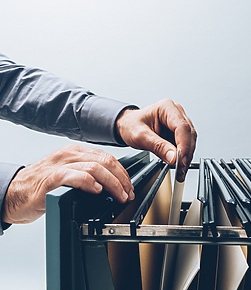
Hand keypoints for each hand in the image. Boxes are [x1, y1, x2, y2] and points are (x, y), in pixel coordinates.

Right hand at [2, 144, 133, 223]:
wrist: (14, 193)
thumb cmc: (42, 185)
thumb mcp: (69, 173)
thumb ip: (88, 173)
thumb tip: (112, 184)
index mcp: (76, 152)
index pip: (107, 157)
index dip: (122, 173)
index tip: (128, 186)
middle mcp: (69, 154)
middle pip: (105, 161)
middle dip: (122, 179)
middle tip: (127, 193)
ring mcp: (60, 165)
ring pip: (95, 168)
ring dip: (112, 183)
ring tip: (118, 195)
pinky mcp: (51, 178)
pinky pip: (76, 176)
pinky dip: (90, 183)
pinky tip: (97, 191)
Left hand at [116, 99, 196, 181]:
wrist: (128, 125)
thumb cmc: (131, 125)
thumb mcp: (140, 136)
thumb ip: (158, 146)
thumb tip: (173, 157)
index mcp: (167, 108)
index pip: (182, 127)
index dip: (184, 145)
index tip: (180, 160)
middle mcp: (176, 113)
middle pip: (189, 135)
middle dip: (186, 154)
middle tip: (180, 169)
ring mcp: (179, 122)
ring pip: (190, 141)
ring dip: (186, 157)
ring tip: (180, 170)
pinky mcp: (179, 132)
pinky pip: (186, 145)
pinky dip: (183, 157)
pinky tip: (178, 165)